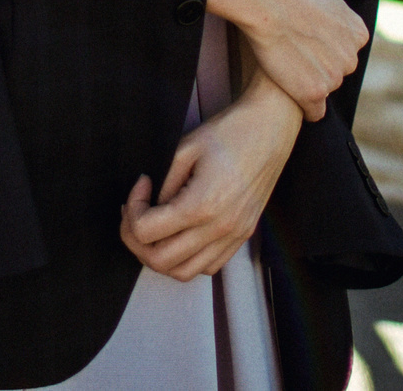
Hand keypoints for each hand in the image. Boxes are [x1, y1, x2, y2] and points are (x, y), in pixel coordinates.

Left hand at [120, 77, 302, 279]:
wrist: (270, 129)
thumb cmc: (230, 132)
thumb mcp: (185, 148)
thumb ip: (163, 183)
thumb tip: (150, 205)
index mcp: (201, 205)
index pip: (145, 231)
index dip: (132, 209)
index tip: (141, 186)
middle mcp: (218, 229)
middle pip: (159, 260)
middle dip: (136, 240)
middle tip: (135, 213)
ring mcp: (233, 236)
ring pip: (183, 272)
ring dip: (160, 255)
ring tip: (154, 229)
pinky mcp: (242, 236)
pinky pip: (208, 266)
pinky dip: (187, 260)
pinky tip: (181, 235)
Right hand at [205, 0, 366, 120]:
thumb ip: (335, 18)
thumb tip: (330, 24)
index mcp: (358, 34)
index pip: (345, 51)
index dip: (323, 47)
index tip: (305, 40)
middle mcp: (352, 57)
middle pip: (335, 72)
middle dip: (318, 66)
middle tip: (290, 51)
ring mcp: (335, 77)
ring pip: (322, 89)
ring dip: (307, 82)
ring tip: (283, 63)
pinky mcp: (314, 92)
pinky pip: (315, 112)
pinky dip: (305, 108)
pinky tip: (292, 97)